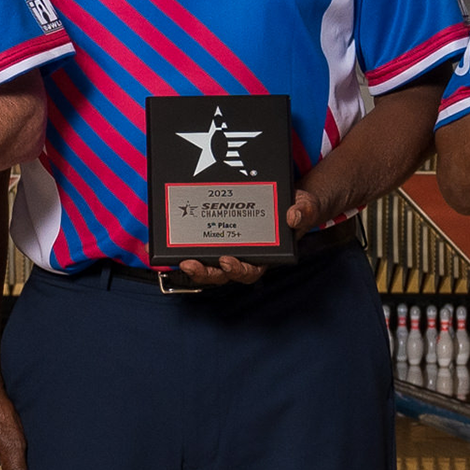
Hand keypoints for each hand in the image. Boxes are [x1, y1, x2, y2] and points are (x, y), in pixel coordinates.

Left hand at [160, 188, 317, 288]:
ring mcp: (227, 246)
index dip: (237, 270)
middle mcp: (244, 255)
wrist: (289, 196)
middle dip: (205, 272)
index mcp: (265, 255)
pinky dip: (180, 245)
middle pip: (221, 273)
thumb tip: (294, 216)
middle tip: (191, 263)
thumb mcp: (306, 206)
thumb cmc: (297, 207)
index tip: (226, 261)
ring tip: (175, 257)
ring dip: (191, 264)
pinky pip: (196, 243)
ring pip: (206, 263)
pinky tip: (163, 240)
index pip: (249, 271)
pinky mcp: (214, 234)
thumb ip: (305, 211)